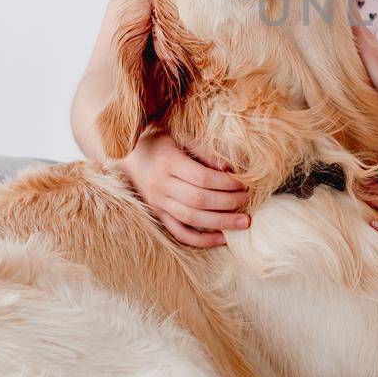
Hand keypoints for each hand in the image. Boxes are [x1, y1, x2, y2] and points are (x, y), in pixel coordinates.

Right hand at [119, 128, 248, 247]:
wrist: (129, 158)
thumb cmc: (160, 143)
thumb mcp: (180, 136)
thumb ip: (203, 150)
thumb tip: (229, 167)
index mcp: (168, 162)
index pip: (202, 178)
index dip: (226, 183)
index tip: (244, 183)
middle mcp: (161, 185)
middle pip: (199, 200)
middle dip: (228, 202)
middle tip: (248, 200)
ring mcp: (157, 203)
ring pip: (191, 219)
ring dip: (220, 223)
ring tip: (243, 222)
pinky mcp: (158, 215)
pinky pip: (179, 233)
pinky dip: (201, 240)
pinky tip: (222, 239)